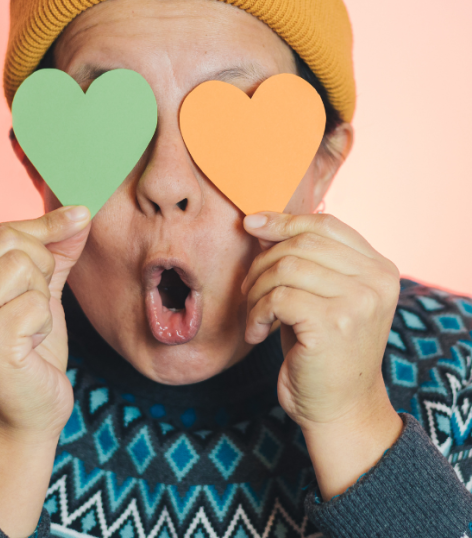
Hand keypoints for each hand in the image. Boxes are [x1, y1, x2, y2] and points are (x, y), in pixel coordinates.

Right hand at [0, 205, 90, 537]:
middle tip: (37, 309)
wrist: (20, 423)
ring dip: (42, 301)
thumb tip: (79, 211)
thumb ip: (54, 254)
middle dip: (43, 269)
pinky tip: (29, 350)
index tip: (79, 219)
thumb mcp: (40, 297)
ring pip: (23, 269)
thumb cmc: (28, 360)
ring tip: (29, 332)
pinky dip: (44, 325)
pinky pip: (35, 304)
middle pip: (11, 244)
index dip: (44, 229)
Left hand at [241, 211, 402, 498]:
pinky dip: (257, 314)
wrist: (339, 408)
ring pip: (284, 268)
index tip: (250, 224)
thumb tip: (259, 221)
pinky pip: (277, 297)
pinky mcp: (334, 323)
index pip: (325, 224)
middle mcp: (377, 280)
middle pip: (299, 243)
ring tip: (255, 316)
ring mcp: (359, 301)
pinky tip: (257, 333)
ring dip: (256, 292)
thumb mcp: (321, 298)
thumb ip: (306, 261)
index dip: (283, 220)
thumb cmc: (322, 351)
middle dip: (262, 264)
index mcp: (379, 269)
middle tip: (249, 293)